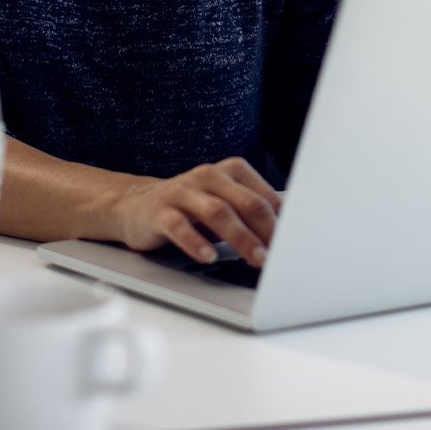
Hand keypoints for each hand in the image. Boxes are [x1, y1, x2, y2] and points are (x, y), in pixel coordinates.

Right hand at [113, 158, 281, 266]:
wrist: (136, 205)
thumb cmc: (191, 208)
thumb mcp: (225, 204)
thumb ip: (251, 215)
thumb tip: (287, 239)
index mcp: (232, 171)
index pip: (264, 197)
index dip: (281, 224)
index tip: (294, 246)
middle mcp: (209, 176)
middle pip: (246, 202)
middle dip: (267, 231)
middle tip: (280, 256)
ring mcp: (183, 192)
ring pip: (218, 212)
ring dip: (241, 238)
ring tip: (255, 258)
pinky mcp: (160, 211)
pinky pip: (180, 226)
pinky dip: (196, 242)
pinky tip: (208, 257)